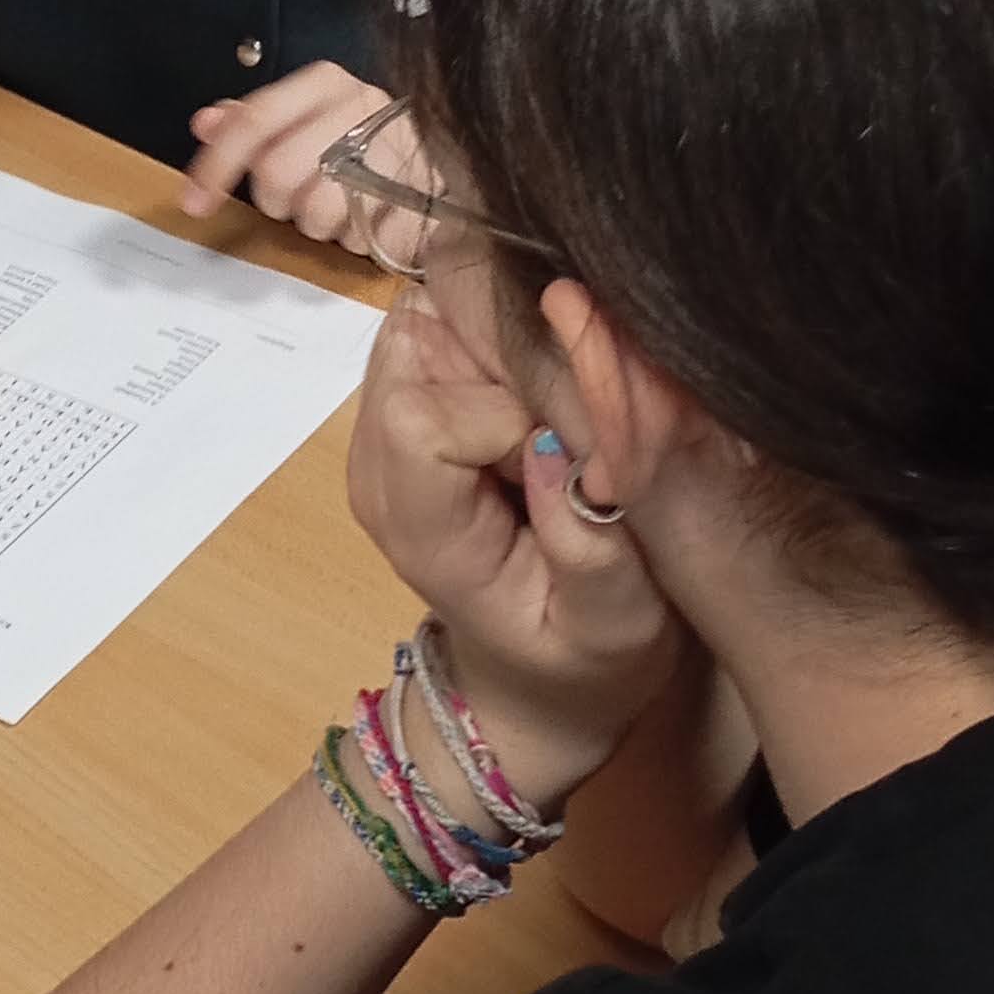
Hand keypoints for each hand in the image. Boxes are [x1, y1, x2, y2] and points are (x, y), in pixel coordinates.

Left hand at [183, 61, 424, 256]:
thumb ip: (255, 122)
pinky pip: (355, 237)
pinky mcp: (417, 198)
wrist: (443, 161)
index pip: (254, 120)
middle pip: (278, 173)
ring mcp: (393, 152)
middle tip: (294, 200)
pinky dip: (352, 238)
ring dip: (316, 223)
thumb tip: (206, 123)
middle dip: (276, 200)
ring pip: (315, 212)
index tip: (194, 201)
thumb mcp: (305, 119)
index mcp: (325, 83)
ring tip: (338, 207)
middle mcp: (360, 108)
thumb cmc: (363, 140)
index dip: (216, 164)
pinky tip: (367, 218)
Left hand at [345, 296, 683, 809]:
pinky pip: (447, 324)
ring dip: (509, 345)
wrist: (539, 675)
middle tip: (575, 418)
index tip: (578, 456)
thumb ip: (590, 546)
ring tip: (562, 413)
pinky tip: (544, 399)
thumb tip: (556, 446)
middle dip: (510, 357)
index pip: (427, 416)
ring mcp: (382, 425)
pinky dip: (503, 345)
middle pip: (420, 346)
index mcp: (415, 525)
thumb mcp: (617, 626)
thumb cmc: (587, 657)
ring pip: (433, 318)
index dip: (514, 414)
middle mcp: (376, 463)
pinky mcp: (411, 396)